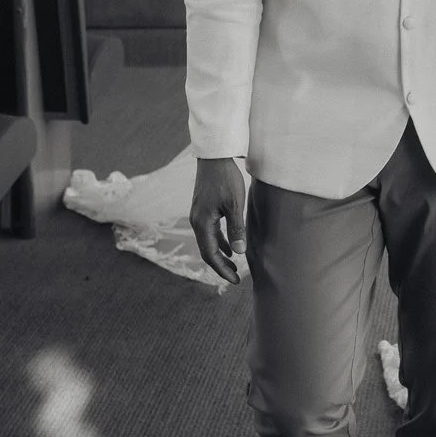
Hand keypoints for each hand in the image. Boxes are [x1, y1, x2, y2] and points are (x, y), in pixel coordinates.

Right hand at [189, 156, 248, 284]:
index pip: (210, 255)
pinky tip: (229, 246)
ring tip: (233, 265)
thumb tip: (238, 253)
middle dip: (220, 266)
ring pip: (208, 242)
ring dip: (220, 255)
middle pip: (207, 251)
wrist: (214, 156)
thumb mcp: (235, 204)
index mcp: (202, 223)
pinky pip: (209, 232)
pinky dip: (219, 242)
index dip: (222, 270)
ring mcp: (198, 215)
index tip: (235, 280)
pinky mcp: (203, 209)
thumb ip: (236, 229)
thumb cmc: (226, 178)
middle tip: (235, 278)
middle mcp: (196, 221)